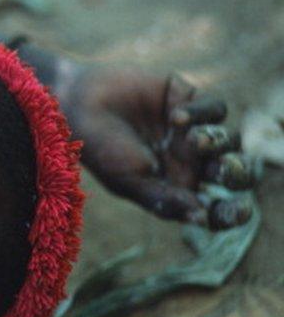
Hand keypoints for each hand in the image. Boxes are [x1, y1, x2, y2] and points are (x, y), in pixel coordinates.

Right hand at [61, 66, 257, 229]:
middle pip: (232, 170)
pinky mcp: (187, 98)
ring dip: (219, 142)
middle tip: (222, 169)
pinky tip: (176, 116)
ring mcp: (190, 129)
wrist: (78, 105)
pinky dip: (203, 114)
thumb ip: (165, 200)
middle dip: (237, 172)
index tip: (239, 211)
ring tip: (192, 140)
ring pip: (230, 139)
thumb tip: (201, 218)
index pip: (214, 205)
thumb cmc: (99, 149)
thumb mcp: (129, 182)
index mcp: (176, 186)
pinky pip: (216, 108)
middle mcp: (188, 160)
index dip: (231, 211)